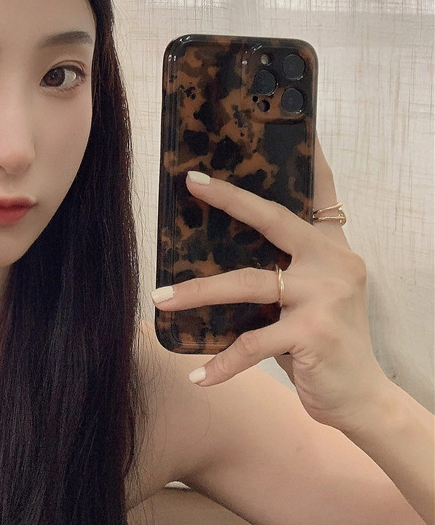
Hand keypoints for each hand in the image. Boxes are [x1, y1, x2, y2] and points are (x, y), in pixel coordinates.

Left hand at [152, 141, 387, 433]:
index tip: (295, 126)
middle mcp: (333, 264)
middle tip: (192, 184)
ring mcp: (325, 297)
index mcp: (331, 250)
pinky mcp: (312, 333)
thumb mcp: (310, 298)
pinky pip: (252, 343)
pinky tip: (198, 376)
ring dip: (197, 292)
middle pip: (273, 220)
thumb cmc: (324, 344)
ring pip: (246, 283)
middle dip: (230, 199)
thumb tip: (213, 255)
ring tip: (160, 298)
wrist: (362, 399)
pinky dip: (222, 362)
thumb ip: (280, 271)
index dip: (309, 160)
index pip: (322, 196)